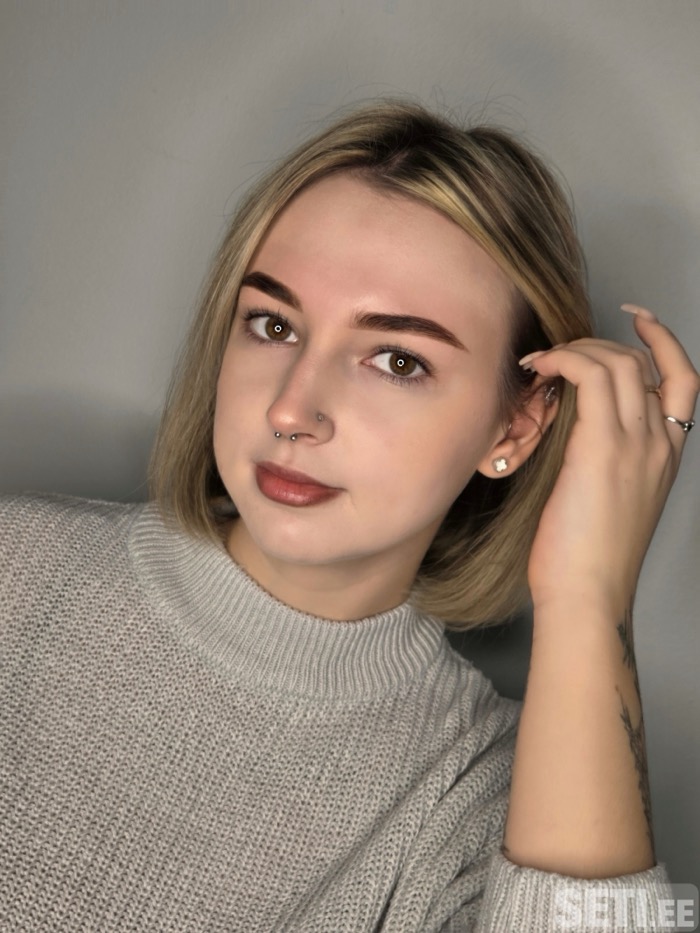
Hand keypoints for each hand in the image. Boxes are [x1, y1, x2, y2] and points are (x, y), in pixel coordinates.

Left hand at [521, 305, 698, 614]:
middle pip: (643, 362)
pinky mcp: (602, 448)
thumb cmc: (588, 558)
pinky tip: (539, 368)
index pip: (683, 379)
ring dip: (576, 349)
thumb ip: (609, 460)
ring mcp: (636, 443)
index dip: (663, 340)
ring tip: (542, 362)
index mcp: (667, 455)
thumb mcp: (613, 501)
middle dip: (598, 343)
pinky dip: (564, 359)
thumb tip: (575, 429)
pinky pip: (590, 376)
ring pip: (618, 362)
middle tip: (559, 352)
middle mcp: (660, 443)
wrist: (589, 595)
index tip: (636, 319)